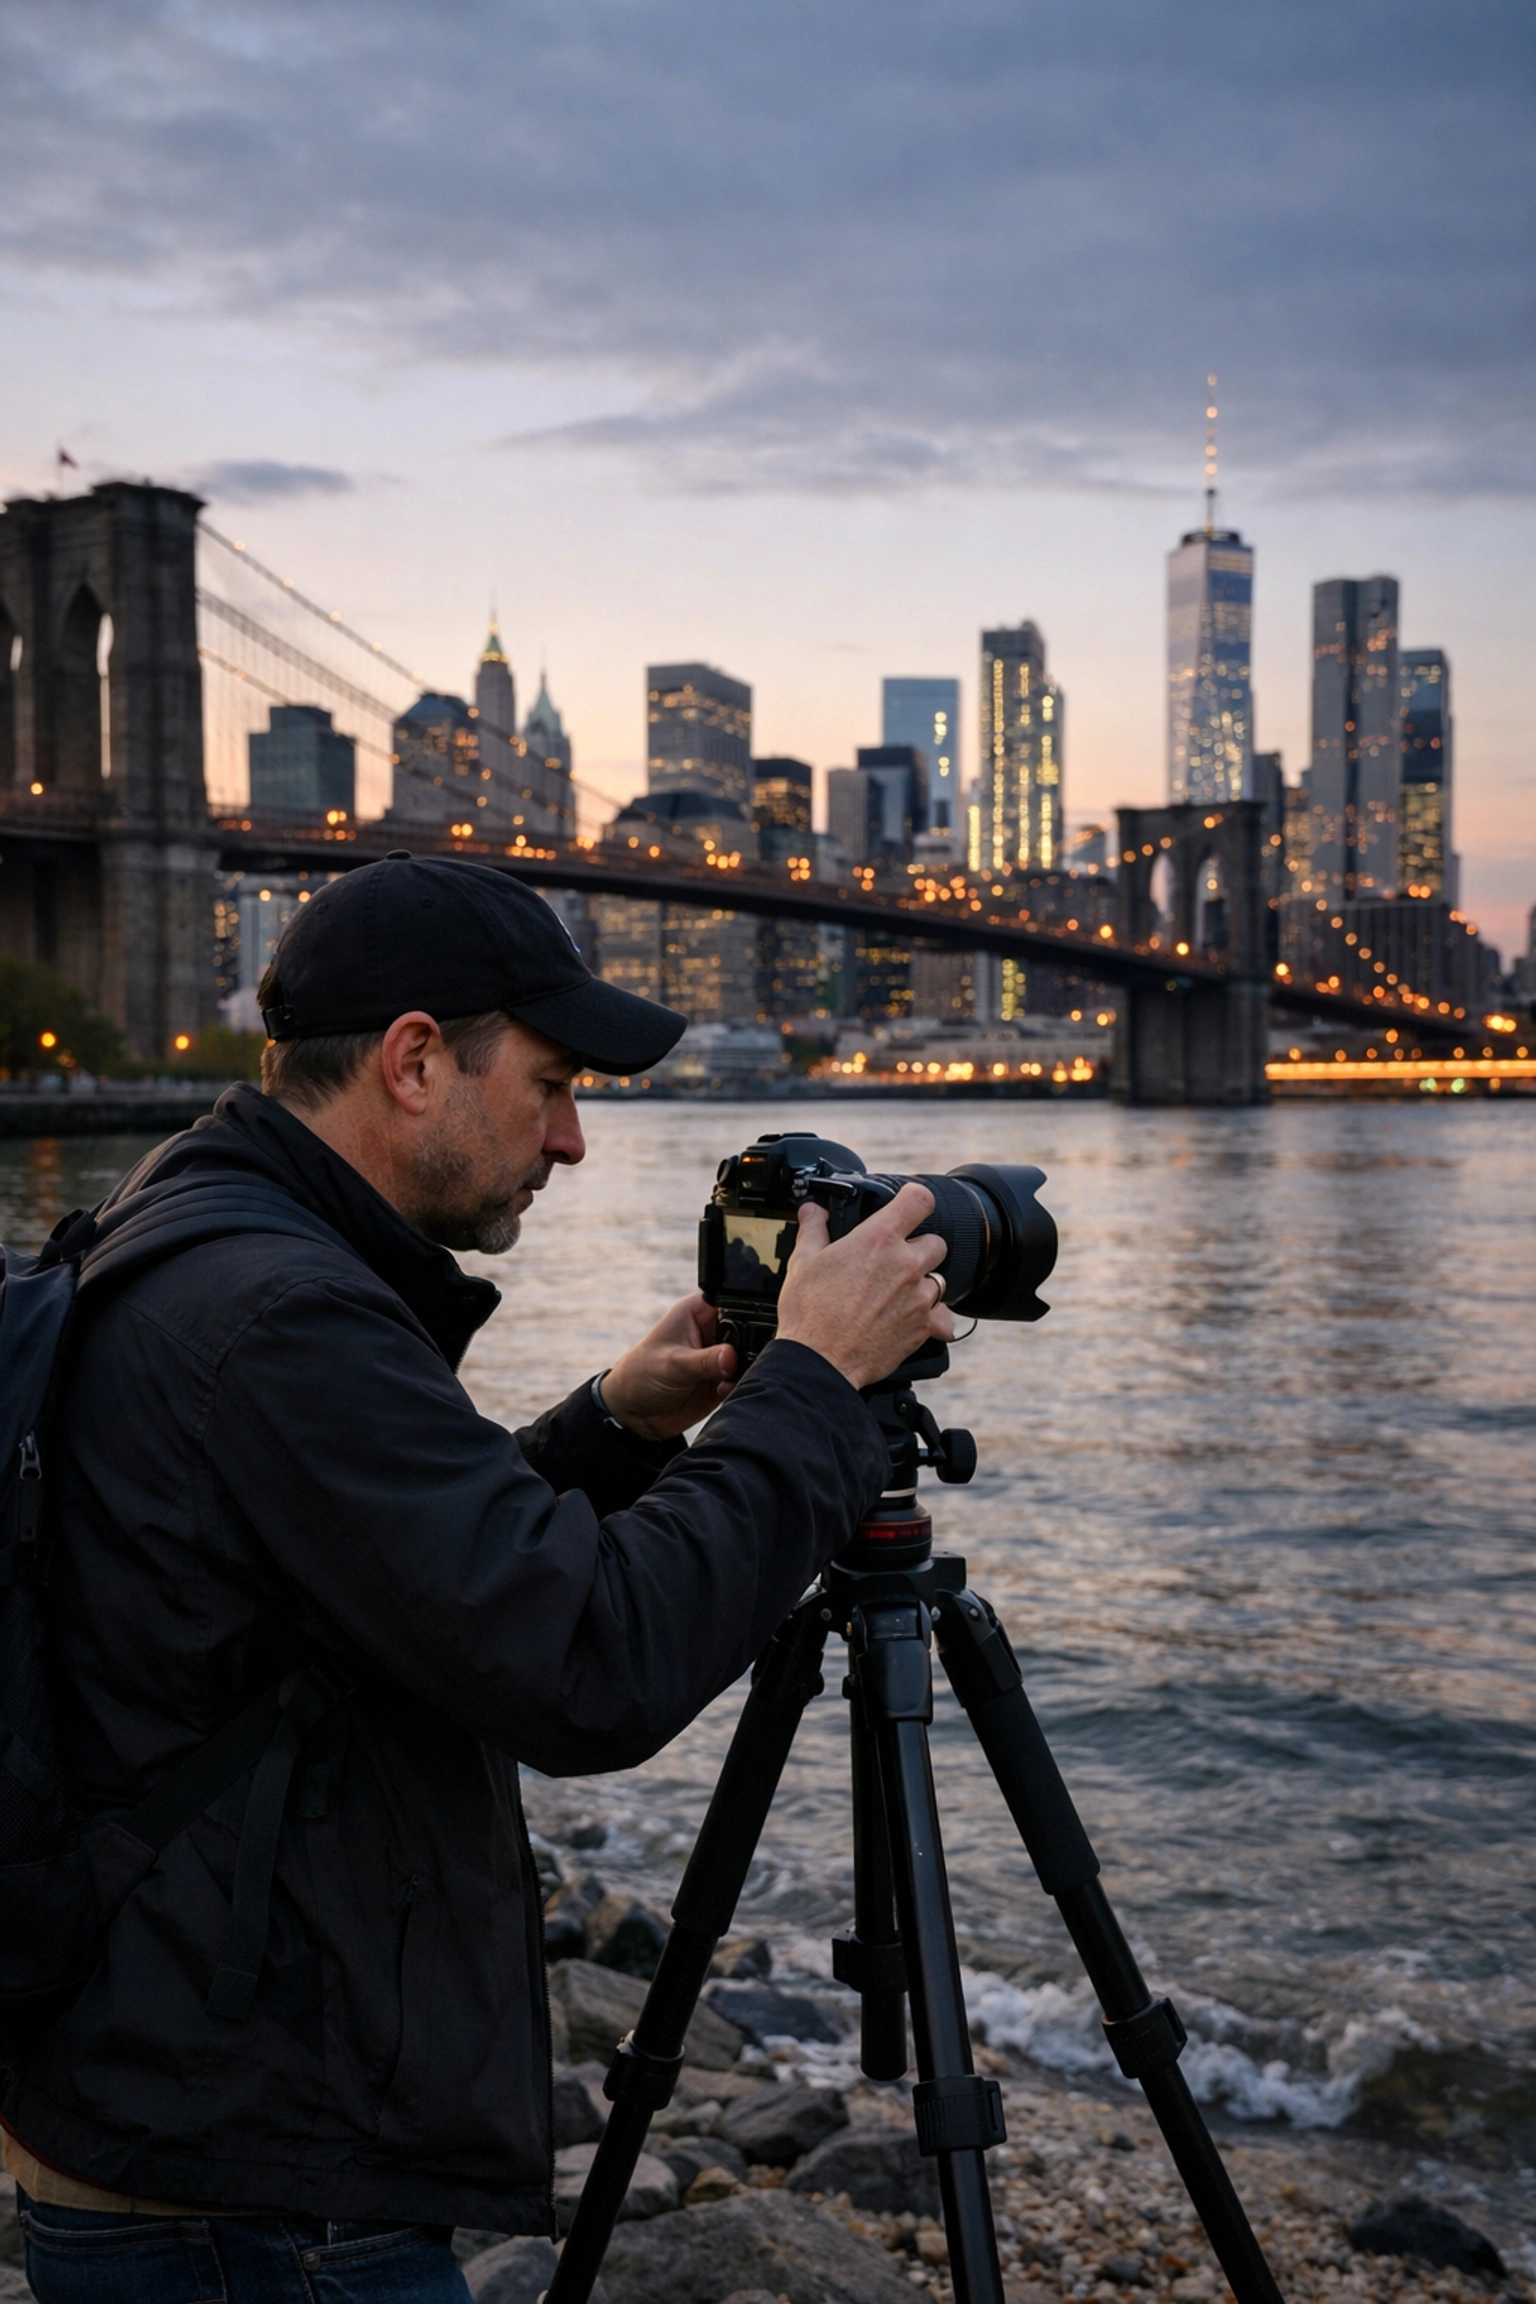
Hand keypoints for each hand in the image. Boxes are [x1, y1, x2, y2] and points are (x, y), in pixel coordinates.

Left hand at [599, 1291, 737, 1439]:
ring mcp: (720, 1357)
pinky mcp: (723, 1380)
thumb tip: (732, 1356)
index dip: (748, 1310)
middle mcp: (713, 1331)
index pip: (733, 1302)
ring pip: (749, 1357)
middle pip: (748, 1330)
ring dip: (745, 1368)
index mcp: (699, 1312)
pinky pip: (743, 1380)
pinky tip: (721, 1390)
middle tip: (737, 1361)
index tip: (753, 1328)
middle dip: (749, 1345)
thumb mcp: (673, 1364)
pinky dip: (739, 1385)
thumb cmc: (641, 1375)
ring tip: (726, 1379)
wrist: (633, 1414)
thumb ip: (705, 1361)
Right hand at [775, 1182, 952, 1391]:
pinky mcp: (923, 1327)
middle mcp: (906, 1265)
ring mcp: (919, 1297)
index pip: (919, 1200)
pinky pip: (940, 1316)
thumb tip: (813, 1211)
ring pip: (939, 1280)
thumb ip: (814, 1229)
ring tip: (894, 1296)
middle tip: (893, 1262)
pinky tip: (905, 1320)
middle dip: (919, 1248)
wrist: (819, 1362)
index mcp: (879, 1239)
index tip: (908, 1206)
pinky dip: (928, 1317)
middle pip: (936, 1242)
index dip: (915, 1199)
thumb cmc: (810, 1313)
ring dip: (922, 1284)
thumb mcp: (803, 1262)